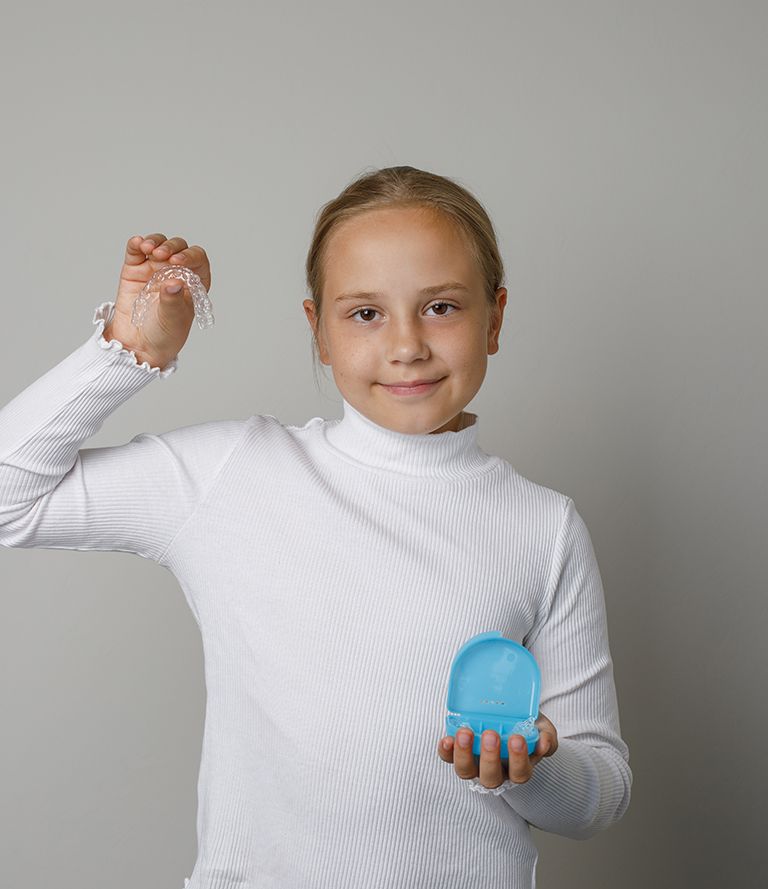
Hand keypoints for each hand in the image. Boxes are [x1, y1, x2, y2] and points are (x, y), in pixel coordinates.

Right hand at [105, 234, 211, 368]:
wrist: (137, 344)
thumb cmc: (163, 334)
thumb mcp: (172, 320)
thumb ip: (173, 301)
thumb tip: (174, 283)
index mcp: (193, 283)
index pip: (198, 260)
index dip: (190, 256)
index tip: (178, 262)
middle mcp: (175, 272)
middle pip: (178, 248)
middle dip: (171, 247)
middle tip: (162, 256)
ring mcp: (154, 269)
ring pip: (158, 244)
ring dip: (155, 242)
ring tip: (148, 249)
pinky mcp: (134, 269)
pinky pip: (136, 251)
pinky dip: (137, 243)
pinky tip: (138, 243)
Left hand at [436, 712, 558, 789]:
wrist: (510, 717)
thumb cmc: (527, 726)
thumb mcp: (542, 729)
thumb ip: (546, 737)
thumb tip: (543, 743)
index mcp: (518, 768)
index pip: (520, 773)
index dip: (518, 760)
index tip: (517, 738)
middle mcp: (496, 772)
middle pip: (491, 778)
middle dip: (490, 758)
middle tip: (492, 734)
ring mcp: (475, 764)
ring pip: (466, 771)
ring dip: (464, 754)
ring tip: (466, 733)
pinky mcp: (457, 753)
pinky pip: (448, 758)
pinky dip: (445, 751)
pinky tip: (446, 739)